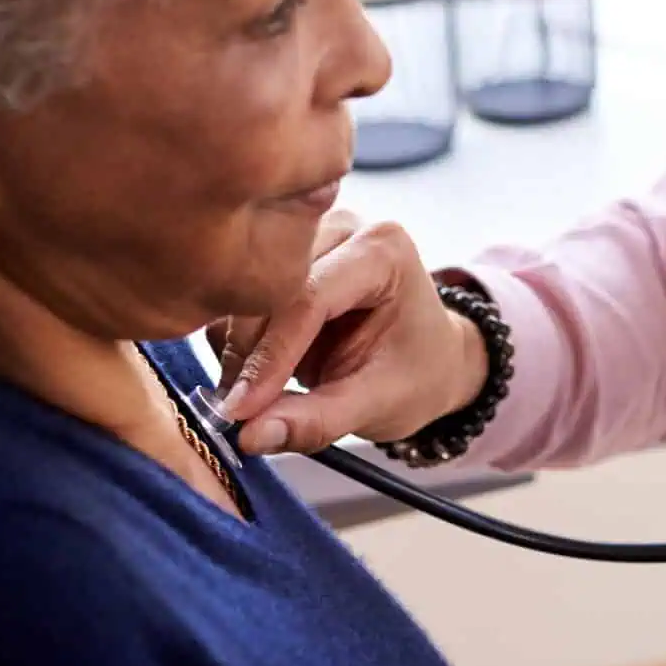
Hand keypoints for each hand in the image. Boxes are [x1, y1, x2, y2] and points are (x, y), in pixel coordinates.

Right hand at [208, 211, 489, 456]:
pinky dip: (239, 343)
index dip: (270, 357)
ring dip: (240, 351)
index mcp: (383, 250)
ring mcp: (309, 236)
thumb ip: (316, 421)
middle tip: (236, 410)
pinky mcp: (284, 257)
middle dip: (249, 355)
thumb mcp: (377, 404)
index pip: (309, 298)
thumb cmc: (416, 374)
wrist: (428, 358)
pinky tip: (256, 374)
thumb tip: (248, 436)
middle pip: (270, 290)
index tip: (239, 409)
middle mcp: (344, 228)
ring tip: (252, 398)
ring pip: (248, 293)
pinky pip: (242, 299)